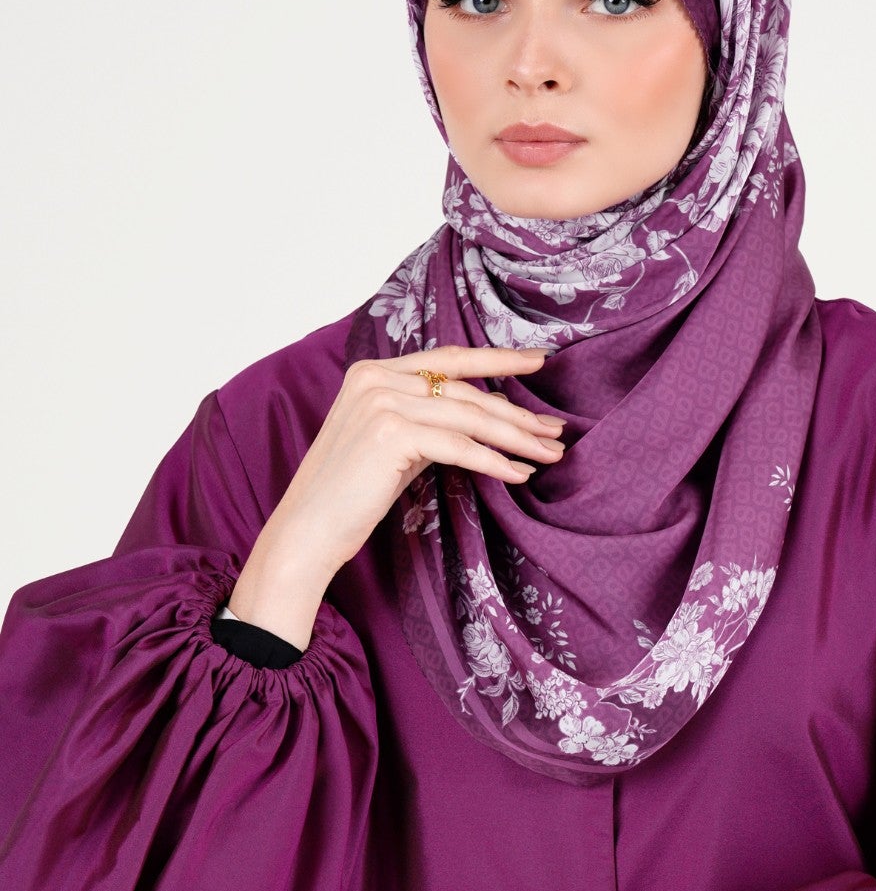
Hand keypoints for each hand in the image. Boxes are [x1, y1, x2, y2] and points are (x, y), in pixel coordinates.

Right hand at [267, 343, 567, 579]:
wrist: (306, 532)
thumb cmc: (348, 496)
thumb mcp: (389, 443)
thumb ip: (424, 418)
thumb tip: (482, 418)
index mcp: (372, 372)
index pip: (447, 360)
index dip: (497, 359)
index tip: (538, 361)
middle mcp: (376, 378)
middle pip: (465, 391)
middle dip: (516, 412)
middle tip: (555, 430)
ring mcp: (382, 402)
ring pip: (468, 416)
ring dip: (516, 438)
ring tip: (548, 454)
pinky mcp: (392, 434)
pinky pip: (459, 446)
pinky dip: (494, 461)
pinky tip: (519, 474)